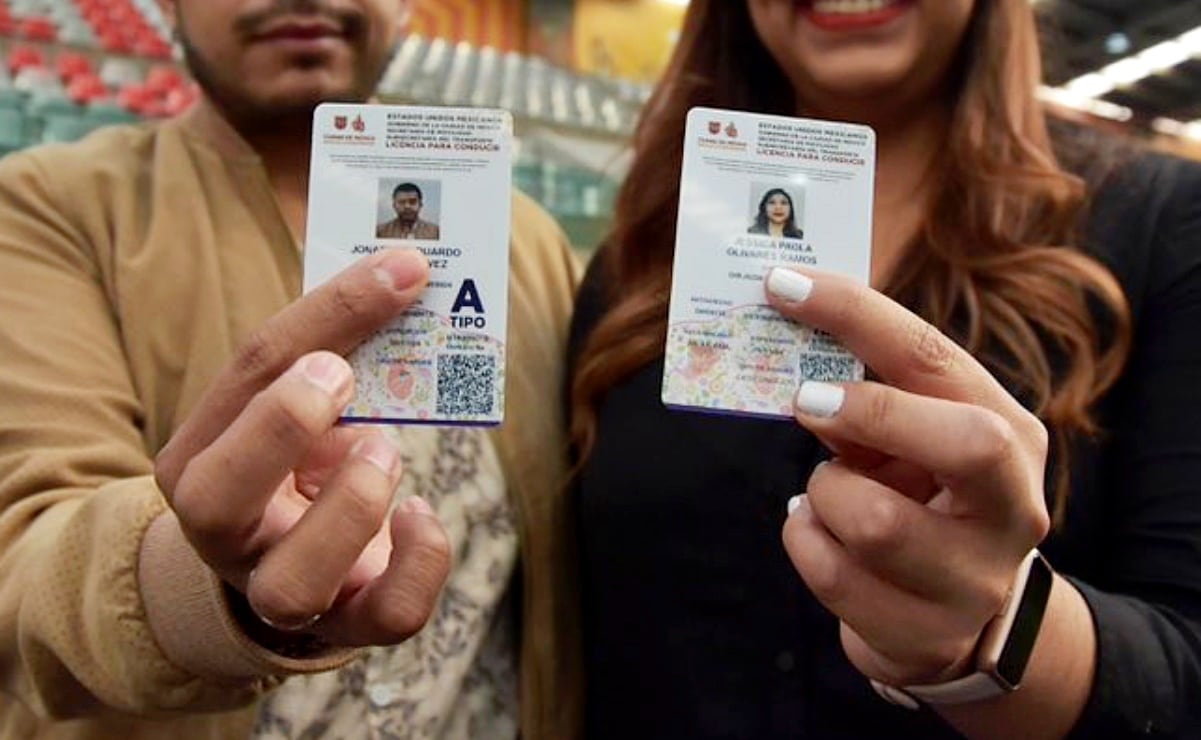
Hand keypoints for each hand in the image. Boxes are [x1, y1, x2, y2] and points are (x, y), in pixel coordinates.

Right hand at [154, 249, 451, 647]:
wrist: (286, 563)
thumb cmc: (295, 463)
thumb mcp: (291, 406)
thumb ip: (328, 354)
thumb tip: (402, 285)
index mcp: (200, 458)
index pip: (244, 376)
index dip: (325, 316)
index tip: (397, 273)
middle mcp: (224, 535)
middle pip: (215, 498)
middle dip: (283, 423)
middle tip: (343, 375)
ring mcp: (281, 590)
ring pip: (296, 582)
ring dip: (355, 502)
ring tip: (385, 452)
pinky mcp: (349, 622)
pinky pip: (390, 614)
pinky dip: (422, 556)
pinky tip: (420, 513)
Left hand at [766, 267, 1050, 687]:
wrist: (954, 620)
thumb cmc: (922, 499)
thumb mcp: (908, 441)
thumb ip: (866, 398)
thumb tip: (798, 364)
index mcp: (1012, 436)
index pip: (937, 358)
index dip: (856, 315)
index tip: (784, 285)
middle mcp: (1013, 507)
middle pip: (964, 444)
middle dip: (871, 414)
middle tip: (803, 402)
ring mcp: (976, 580)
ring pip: (872, 520)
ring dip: (825, 493)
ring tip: (829, 490)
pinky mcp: (926, 635)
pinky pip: (830, 574)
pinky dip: (805, 539)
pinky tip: (819, 531)